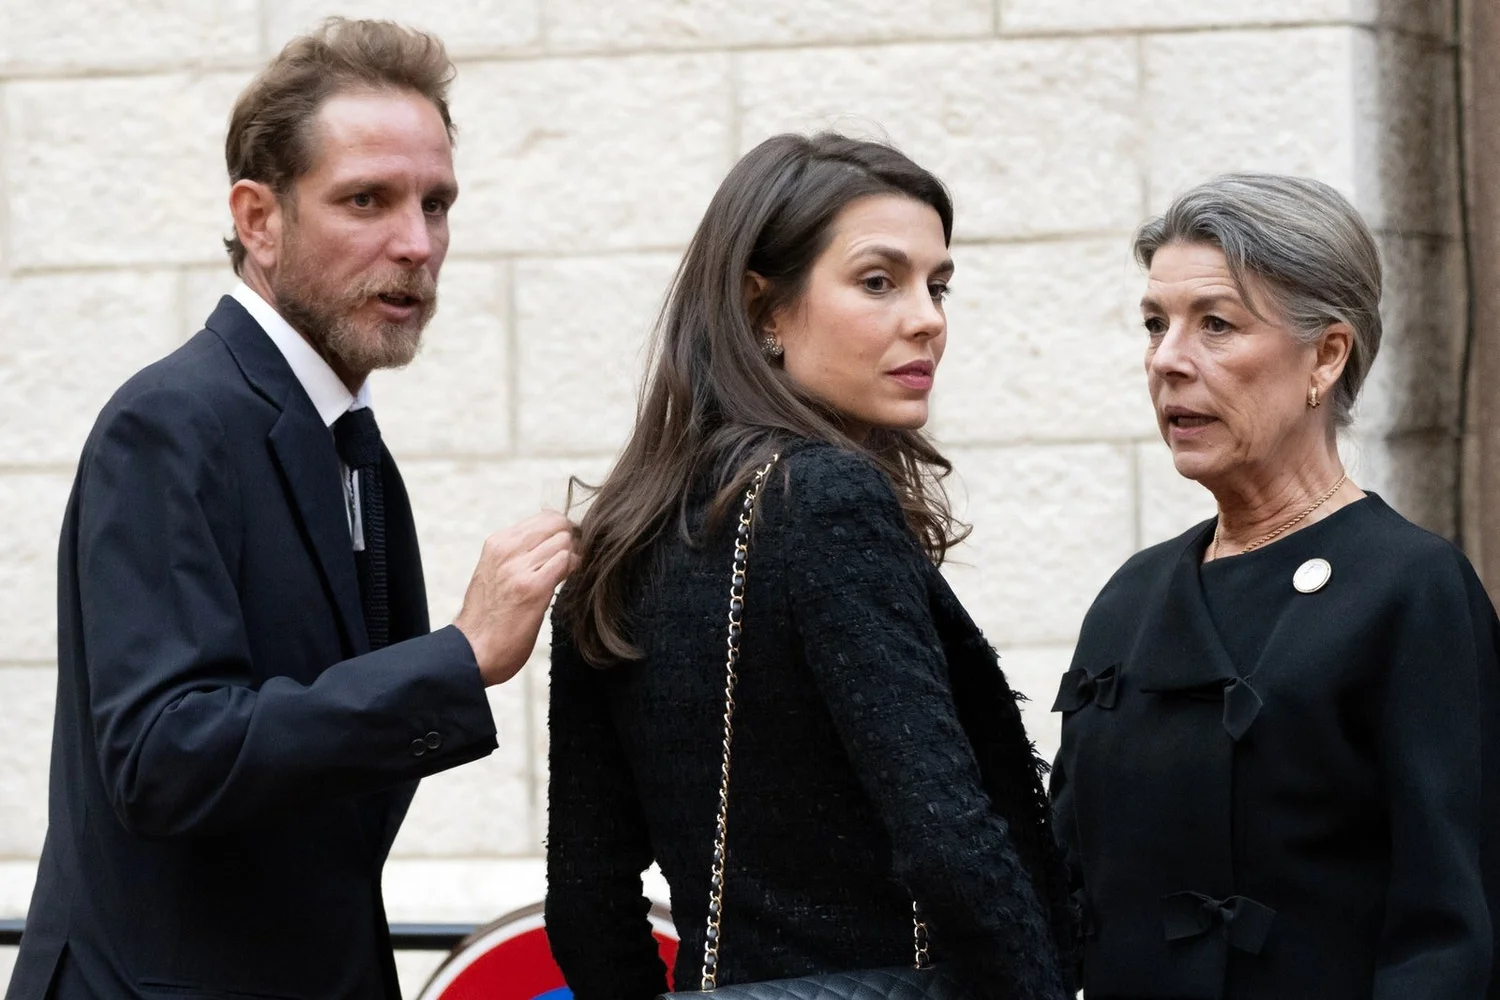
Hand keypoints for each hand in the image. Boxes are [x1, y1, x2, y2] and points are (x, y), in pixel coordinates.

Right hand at [453, 510, 579, 685]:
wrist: (471, 651)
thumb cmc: (487, 618)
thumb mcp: (494, 573)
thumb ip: (518, 554)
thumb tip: (551, 541)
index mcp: (497, 543)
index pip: (543, 517)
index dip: (561, 531)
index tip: (565, 549)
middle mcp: (506, 550)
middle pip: (557, 524)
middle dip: (572, 541)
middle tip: (572, 562)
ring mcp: (519, 567)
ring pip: (564, 541)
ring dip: (573, 557)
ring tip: (566, 576)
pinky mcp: (533, 588)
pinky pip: (566, 562)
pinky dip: (574, 570)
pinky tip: (566, 585)